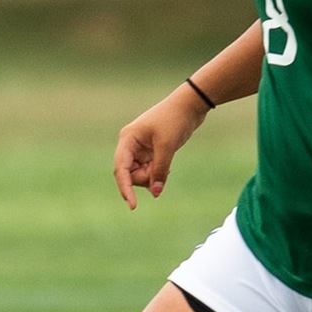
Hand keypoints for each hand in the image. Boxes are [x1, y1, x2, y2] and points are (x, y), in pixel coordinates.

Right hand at [113, 88, 209, 209]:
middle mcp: (130, 145)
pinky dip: (158, 173)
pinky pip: (150, 170)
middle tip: (163, 171)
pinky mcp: (151, 152)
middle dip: (145, 179)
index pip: (121, 169)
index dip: (125, 188)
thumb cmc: (175, 120)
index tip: (133, 206)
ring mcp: (140, 149)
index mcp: (128, 140)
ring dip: (153, 176)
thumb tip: (156, 193)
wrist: (190, 105)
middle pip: (130, 174)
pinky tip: (168, 168)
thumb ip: (160, 170)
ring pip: (140, 174)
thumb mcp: (167, 146)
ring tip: (168, 165)